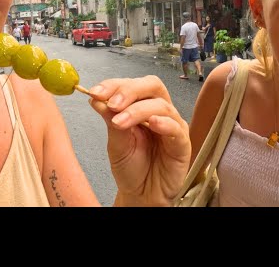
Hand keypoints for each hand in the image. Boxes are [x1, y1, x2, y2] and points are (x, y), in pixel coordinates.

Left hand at [88, 76, 189, 205]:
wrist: (141, 194)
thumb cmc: (131, 167)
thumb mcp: (115, 142)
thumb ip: (110, 120)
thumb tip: (96, 98)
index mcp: (140, 105)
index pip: (131, 84)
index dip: (113, 85)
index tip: (95, 92)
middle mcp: (158, 111)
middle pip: (151, 85)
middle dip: (129, 90)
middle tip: (112, 103)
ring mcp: (172, 125)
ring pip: (161, 105)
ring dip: (137, 110)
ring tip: (120, 122)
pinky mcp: (183, 143)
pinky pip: (176, 128)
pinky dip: (164, 123)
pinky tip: (151, 123)